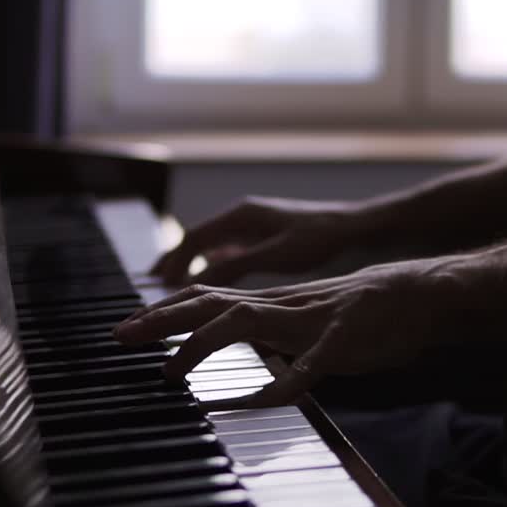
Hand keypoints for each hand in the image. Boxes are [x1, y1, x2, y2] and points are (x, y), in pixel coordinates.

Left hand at [114, 258, 466, 407]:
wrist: (421, 293)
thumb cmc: (366, 312)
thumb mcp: (309, 316)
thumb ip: (274, 327)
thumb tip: (240, 336)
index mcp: (276, 302)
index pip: (209, 299)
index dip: (165, 310)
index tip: (126, 328)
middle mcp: (284, 306)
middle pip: (212, 305)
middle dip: (162, 321)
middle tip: (120, 338)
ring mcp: (312, 321)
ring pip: (248, 324)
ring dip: (203, 346)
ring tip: (172, 373)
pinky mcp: (345, 339)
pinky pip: (313, 363)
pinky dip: (287, 379)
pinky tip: (264, 398)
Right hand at [150, 196, 378, 285]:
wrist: (353, 227)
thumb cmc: (319, 237)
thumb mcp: (275, 255)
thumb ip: (235, 266)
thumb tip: (196, 282)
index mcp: (241, 217)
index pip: (193, 239)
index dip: (172, 262)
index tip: (156, 285)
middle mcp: (242, 217)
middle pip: (196, 241)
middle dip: (173, 263)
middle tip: (153, 286)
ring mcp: (252, 226)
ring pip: (211, 247)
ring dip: (191, 266)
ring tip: (172, 289)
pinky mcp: (264, 236)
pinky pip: (228, 251)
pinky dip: (212, 266)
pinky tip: (210, 282)